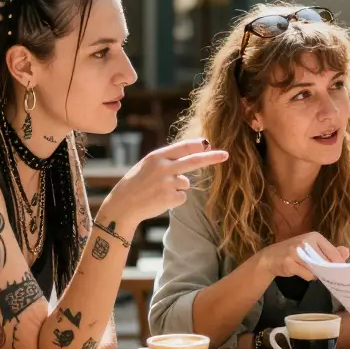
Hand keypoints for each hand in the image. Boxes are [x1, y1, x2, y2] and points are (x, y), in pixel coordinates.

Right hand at [108, 138, 228, 223]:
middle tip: (226, 155)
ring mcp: (167, 183)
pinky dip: (175, 199)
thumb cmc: (138, 183)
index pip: (183, 147)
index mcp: (157, 156)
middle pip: (194, 161)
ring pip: (186, 183)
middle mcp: (163, 167)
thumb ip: (168, 160)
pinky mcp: (170, 197)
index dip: (198, 145)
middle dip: (211, 158)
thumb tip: (193, 154)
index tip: (210, 143)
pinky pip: (182, 197)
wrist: (123, 204)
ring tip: (159, 191)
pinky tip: (160, 199)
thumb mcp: (149, 165)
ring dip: (178, 187)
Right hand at [257, 231, 349, 279]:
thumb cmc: (295, 252)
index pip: (333, 252)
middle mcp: (306, 241)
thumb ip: (330, 250)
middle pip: (326, 261)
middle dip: (326, 270)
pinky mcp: (289, 263)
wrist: (271, 257)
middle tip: (323, 272)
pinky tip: (301, 271)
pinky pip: (307, 275)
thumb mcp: (313, 247)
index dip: (338, 264)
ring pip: (317, 269)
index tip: (341, 271)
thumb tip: (346, 252)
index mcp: (314, 236)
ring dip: (316, 273)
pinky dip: (307, 276)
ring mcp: (296, 252)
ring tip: (309, 269)